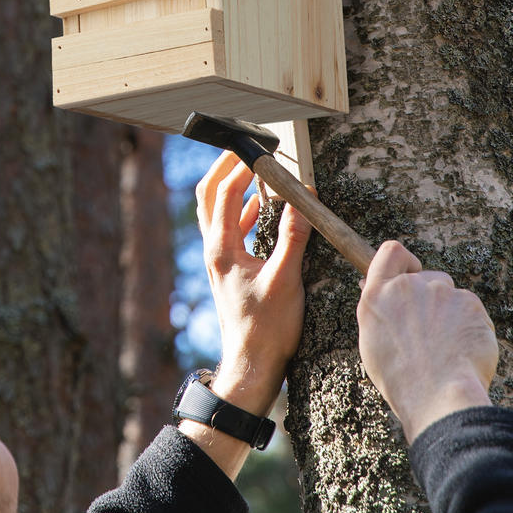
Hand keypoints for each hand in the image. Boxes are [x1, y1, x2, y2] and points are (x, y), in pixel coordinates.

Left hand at [194, 153, 310, 416]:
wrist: (252, 365)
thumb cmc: (267, 328)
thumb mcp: (286, 281)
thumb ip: (293, 238)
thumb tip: (303, 200)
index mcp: (221, 248)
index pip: (223, 192)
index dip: (240, 166)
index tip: (260, 148)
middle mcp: (214, 249)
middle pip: (209, 195)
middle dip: (225, 167)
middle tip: (247, 148)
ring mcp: (219, 258)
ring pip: (216, 210)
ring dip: (232, 186)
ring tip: (255, 169)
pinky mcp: (229, 268)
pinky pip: (230, 227)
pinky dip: (242, 208)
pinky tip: (262, 207)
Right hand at [357, 240, 497, 441]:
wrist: (439, 396)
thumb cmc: (402, 378)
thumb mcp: (372, 341)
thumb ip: (378, 309)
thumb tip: (378, 287)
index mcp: (378, 295)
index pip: (390, 252)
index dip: (404, 261)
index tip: (411, 275)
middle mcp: (408, 286)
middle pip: (427, 277)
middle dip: (432, 298)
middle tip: (432, 334)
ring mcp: (440, 292)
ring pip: (452, 295)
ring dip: (452, 314)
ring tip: (448, 350)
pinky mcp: (470, 303)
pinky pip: (473, 311)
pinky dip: (472, 327)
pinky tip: (465, 352)